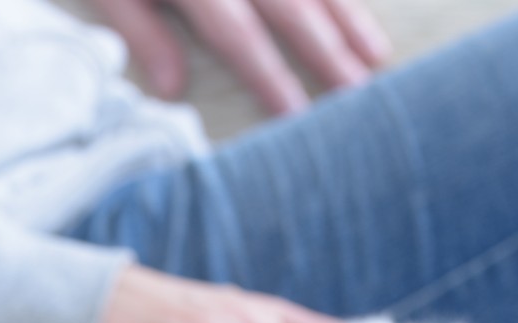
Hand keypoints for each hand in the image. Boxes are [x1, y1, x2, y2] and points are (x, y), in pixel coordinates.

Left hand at [90, 0, 390, 113]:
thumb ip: (141, 30)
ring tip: (376, 58)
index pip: (241, 36)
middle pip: (292, 7)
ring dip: (349, 16)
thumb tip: (172, 90)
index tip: (300, 117)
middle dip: (330, 54)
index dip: (271, 77)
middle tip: (363, 98)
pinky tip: (360, 6)